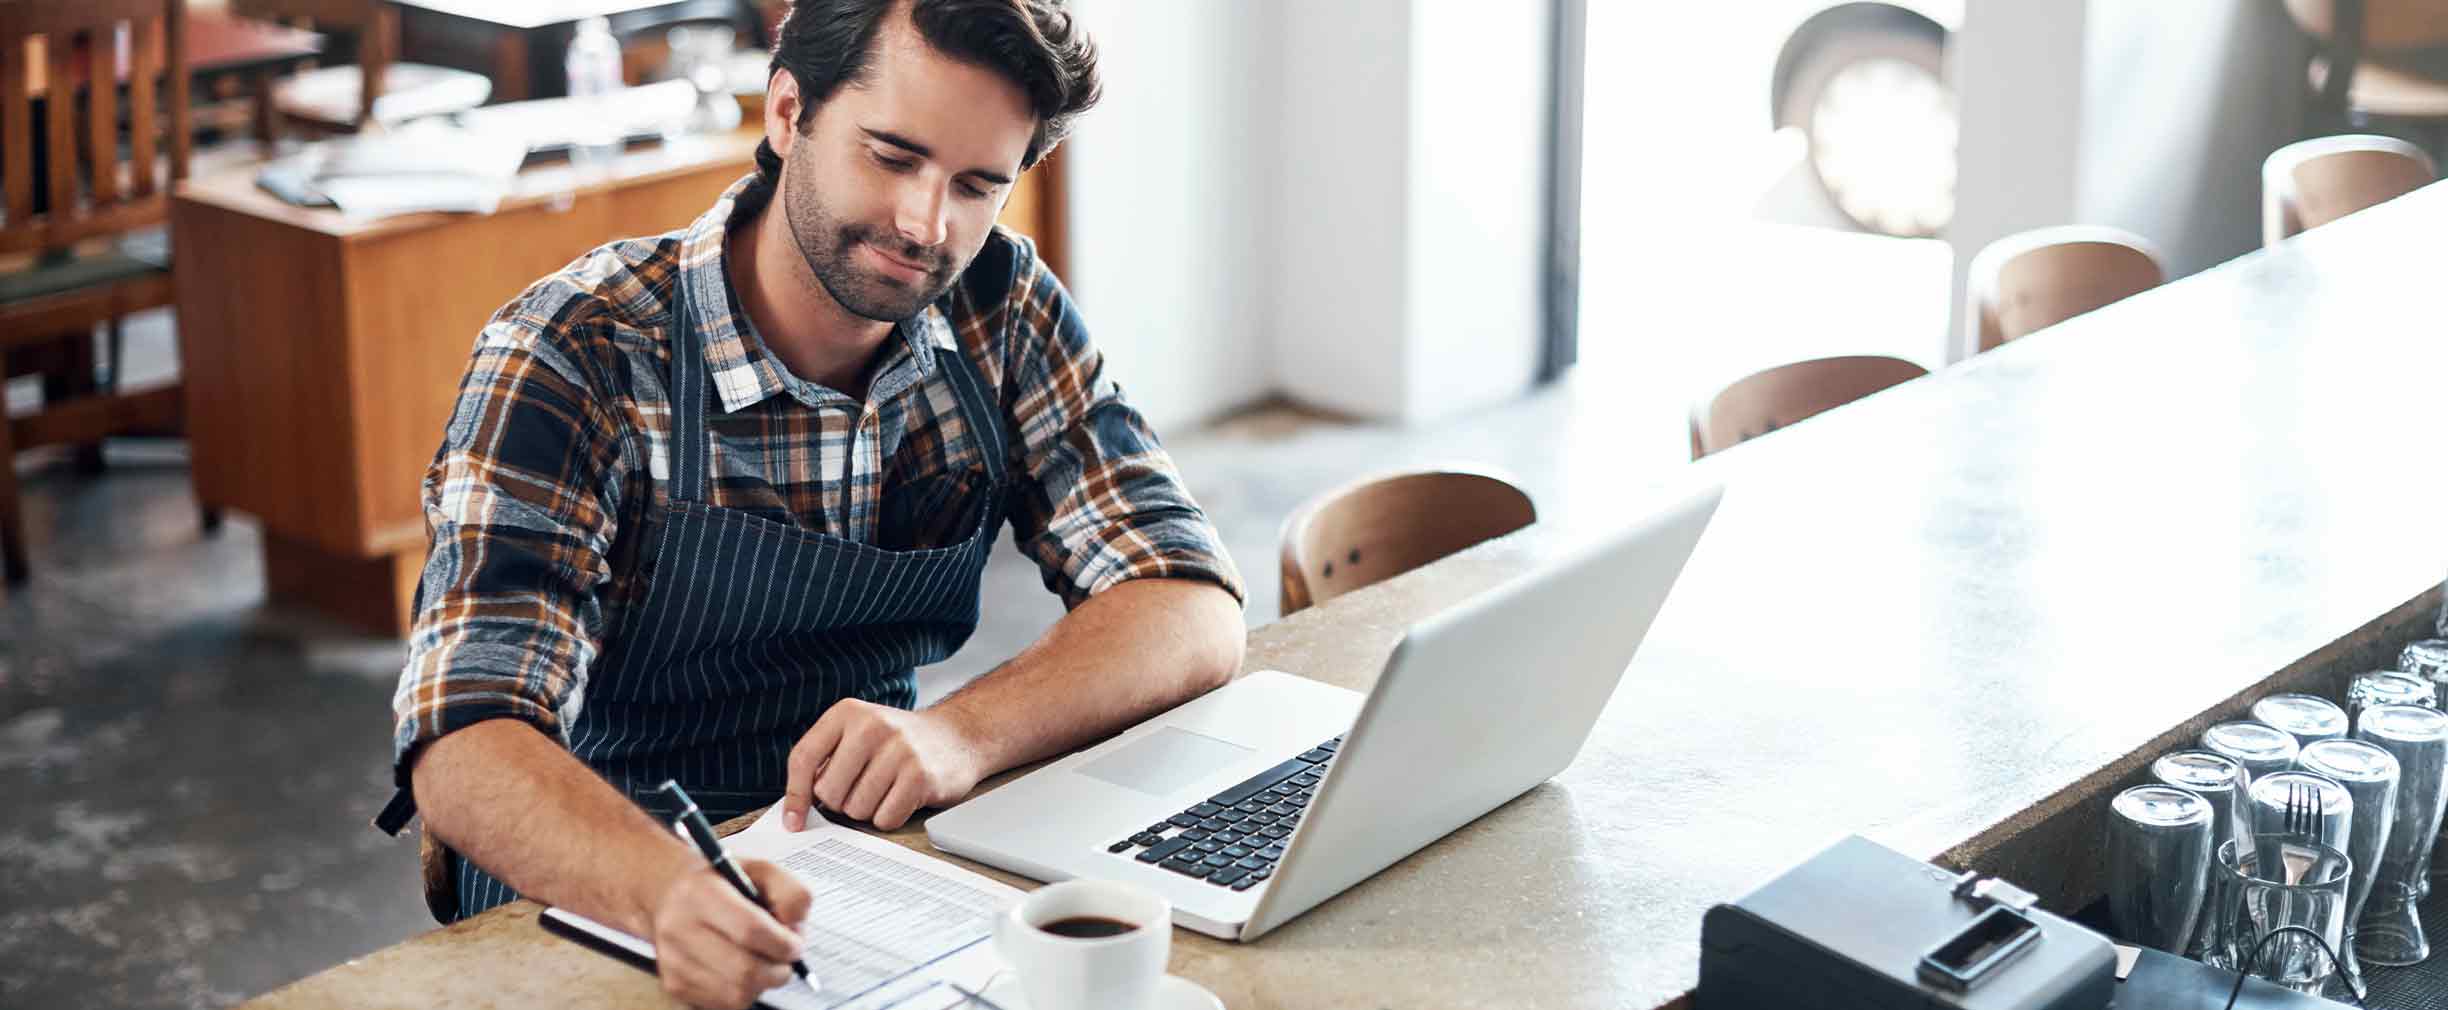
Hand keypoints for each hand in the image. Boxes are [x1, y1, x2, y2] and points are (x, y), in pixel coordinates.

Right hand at [648, 860, 810, 1009]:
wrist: (674, 899)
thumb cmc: (724, 886)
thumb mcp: (762, 871)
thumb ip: (790, 893)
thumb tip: (794, 928)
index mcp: (700, 892)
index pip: (749, 930)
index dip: (782, 944)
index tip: (795, 946)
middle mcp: (678, 927)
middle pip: (744, 971)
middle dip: (777, 970)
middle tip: (784, 960)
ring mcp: (672, 960)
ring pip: (736, 995)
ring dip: (761, 984)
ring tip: (761, 961)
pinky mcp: (673, 985)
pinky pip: (722, 1005)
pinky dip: (742, 993)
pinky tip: (740, 971)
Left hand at [783, 700, 986, 830]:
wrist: (956, 736)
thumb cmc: (897, 744)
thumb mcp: (857, 735)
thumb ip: (826, 761)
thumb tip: (795, 810)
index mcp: (848, 713)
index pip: (803, 758)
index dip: (795, 796)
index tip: (794, 822)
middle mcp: (872, 725)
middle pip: (829, 792)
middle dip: (842, 802)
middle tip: (862, 790)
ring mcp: (899, 749)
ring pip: (856, 809)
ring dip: (868, 811)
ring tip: (885, 790)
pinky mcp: (920, 775)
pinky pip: (885, 819)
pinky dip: (889, 817)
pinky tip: (901, 798)